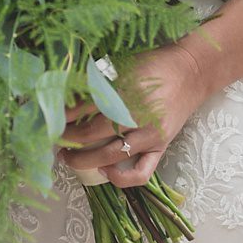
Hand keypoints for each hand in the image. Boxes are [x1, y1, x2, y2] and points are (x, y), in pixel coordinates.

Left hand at [57, 45, 207, 187]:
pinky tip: (105, 170)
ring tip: (69, 157)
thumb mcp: (124, 65)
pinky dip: (121, 177)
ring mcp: (151, 135)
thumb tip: (69, 94)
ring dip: (85, 159)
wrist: (190, 73)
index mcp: (126, 90)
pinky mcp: (161, 147)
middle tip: (56, 140)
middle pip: (94, 134)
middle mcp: (137, 115)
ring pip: (112, 155)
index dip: (66, 115)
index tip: (52, 118)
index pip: (86, 107)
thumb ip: (99, 81)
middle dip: (70, 139)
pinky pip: (141, 172)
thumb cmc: (154, 65)